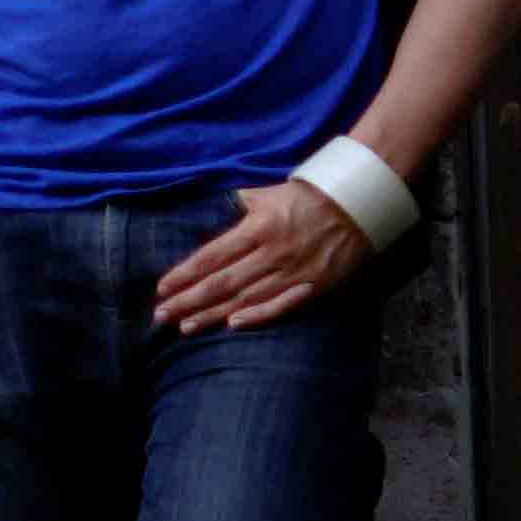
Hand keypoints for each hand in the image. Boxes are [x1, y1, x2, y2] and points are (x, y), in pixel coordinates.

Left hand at [153, 178, 372, 334]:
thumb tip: (214, 212)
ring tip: (186, 327)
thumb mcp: (268, 193)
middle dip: (189, 300)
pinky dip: (258, 316)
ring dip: (213, 313)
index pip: (212, 256)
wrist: (358, 204)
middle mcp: (273, 253)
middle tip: (162, 316)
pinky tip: (234, 324)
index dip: (185, 274)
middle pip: (222, 282)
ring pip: (246, 297)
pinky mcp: (314, 284)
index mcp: (258, 227)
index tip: (162, 289)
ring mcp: (294, 272)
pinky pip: (283, 304)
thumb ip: (240, 206)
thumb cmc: (308, 196)